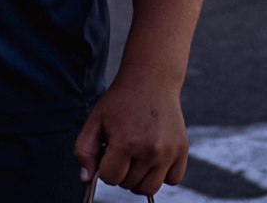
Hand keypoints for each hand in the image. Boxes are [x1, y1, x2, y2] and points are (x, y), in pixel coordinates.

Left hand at [74, 65, 189, 197]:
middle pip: (129, 184)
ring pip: (149, 187)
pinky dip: (162, 174)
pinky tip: (153, 157)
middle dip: (121, 171)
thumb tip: (86, 178)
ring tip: (136, 155)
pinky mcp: (182, 149)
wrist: (151, 78)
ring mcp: (169, 151)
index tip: (109, 152)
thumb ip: (84, 150)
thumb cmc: (121, 100)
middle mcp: (150, 149)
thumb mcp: (95, 119)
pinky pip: (172, 180)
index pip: (110, 179)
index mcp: (126, 141)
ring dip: (139, 177)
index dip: (105, 168)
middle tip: (123, 148)